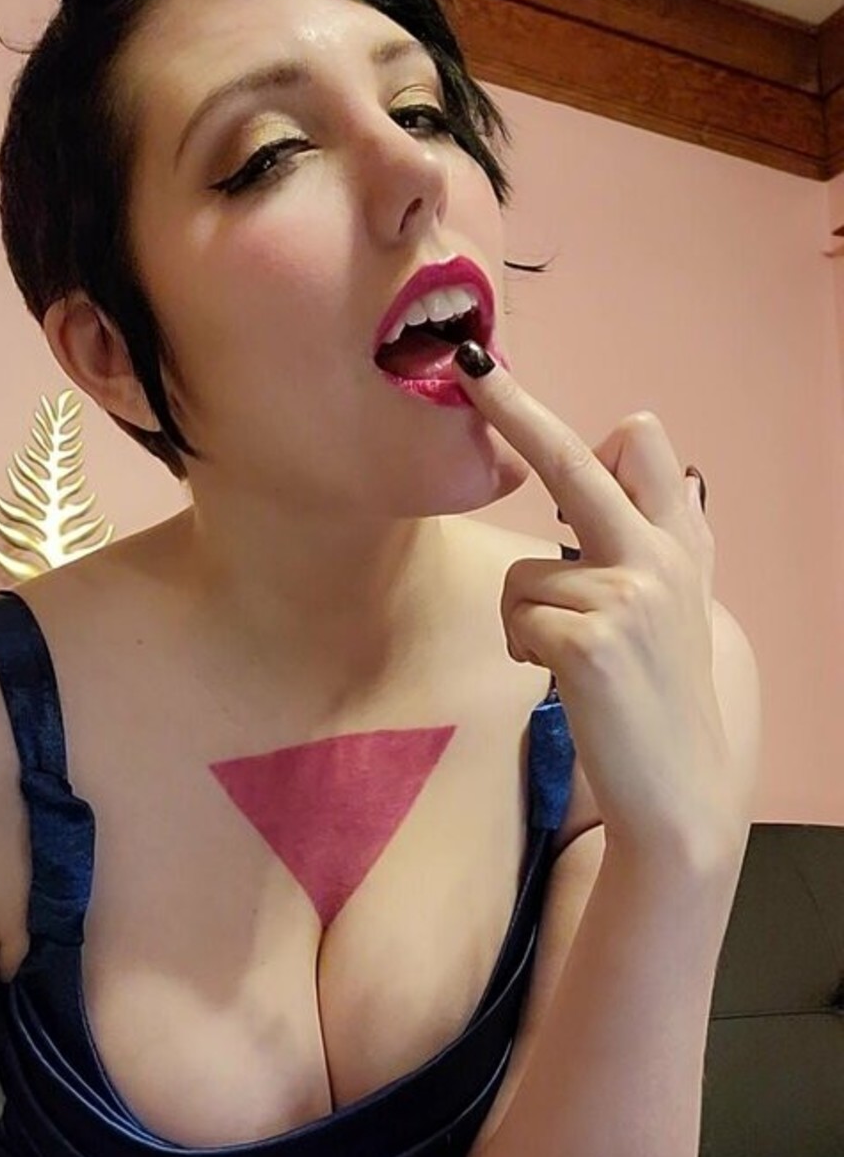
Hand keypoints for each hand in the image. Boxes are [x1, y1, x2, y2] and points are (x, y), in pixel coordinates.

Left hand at [456, 348, 742, 862]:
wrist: (679, 787)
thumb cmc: (661, 696)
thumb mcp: (681, 601)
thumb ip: (666, 528)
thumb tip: (650, 451)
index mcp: (682, 543)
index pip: (643, 447)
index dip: (588, 420)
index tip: (526, 389)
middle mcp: (660, 559)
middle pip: (576, 461)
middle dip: (517, 411)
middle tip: (474, 368)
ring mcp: (628, 598)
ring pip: (522, 571)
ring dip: (525, 616)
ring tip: (565, 655)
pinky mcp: (591, 643)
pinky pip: (517, 618)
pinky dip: (523, 647)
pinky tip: (558, 676)